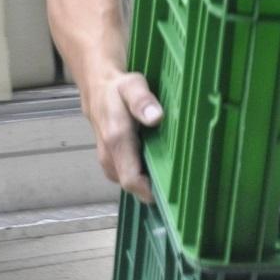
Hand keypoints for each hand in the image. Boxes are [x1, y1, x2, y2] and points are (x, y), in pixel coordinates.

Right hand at [86, 71, 163, 202]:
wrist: (97, 88)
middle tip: (181, 182)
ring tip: (174, 173)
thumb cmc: (118, 88)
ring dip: (149, 180)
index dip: (151, 191)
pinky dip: (143, 172)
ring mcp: (109, 160)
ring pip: (130, 180)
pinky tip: (159, 163)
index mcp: (116, 141)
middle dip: (155, 187)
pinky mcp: (111, 160)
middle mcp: (110, 156)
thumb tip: (156, 117)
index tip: (174, 193)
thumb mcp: (132, 86)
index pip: (132, 180)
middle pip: (132, 185)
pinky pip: (128, 173)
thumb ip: (142, 101)